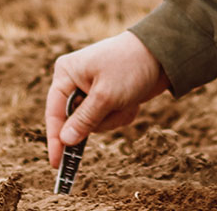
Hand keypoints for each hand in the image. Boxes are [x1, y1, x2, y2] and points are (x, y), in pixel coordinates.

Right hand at [45, 31, 169, 166]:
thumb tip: (65, 141)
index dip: (55, 139)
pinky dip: (122, 114)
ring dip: (114, 117)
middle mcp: (75, 81)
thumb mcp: (105, 96)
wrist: (163, 53)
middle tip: (114, 106)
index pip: (54, 112)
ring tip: (127, 99)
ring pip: (95, 123)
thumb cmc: (130, 66)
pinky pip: (110, 119)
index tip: (57, 164)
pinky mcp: (108, 97)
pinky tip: (132, 100)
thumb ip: (84, 120)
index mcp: (66, 73)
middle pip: (77, 121)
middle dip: (100, 120)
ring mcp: (92, 89)